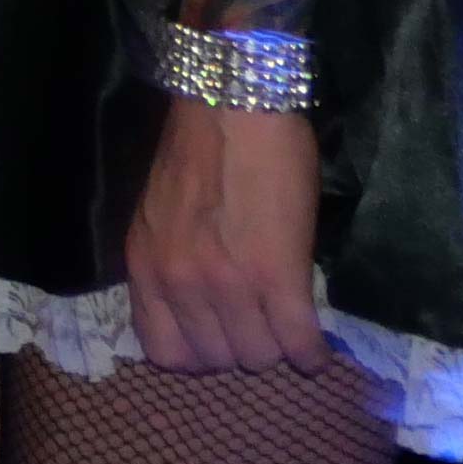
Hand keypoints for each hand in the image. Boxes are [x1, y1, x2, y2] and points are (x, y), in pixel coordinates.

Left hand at [124, 95, 328, 368]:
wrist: (233, 104)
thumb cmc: (198, 147)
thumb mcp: (162, 214)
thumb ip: (173, 261)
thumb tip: (203, 304)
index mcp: (146, 266)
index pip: (166, 351)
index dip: (199, 353)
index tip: (220, 339)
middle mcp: (180, 283)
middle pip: (218, 359)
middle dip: (243, 348)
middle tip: (262, 327)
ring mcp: (227, 284)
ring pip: (260, 356)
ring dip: (278, 348)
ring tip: (289, 329)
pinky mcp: (277, 276)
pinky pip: (297, 341)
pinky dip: (311, 353)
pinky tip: (316, 349)